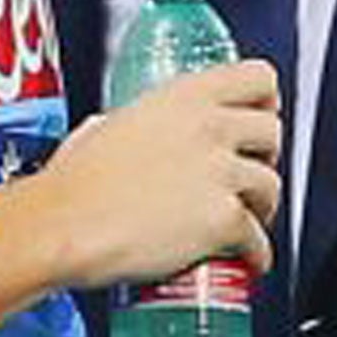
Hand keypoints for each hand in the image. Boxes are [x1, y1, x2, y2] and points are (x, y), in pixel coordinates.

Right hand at [35, 61, 281, 289]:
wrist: (64, 225)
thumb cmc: (73, 182)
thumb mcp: (104, 126)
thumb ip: (129, 123)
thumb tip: (123, 132)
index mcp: (183, 96)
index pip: (257, 77)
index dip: (265, 98)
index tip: (261, 112)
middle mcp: (210, 127)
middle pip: (272, 131)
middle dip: (265, 155)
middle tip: (249, 171)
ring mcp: (220, 173)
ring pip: (272, 185)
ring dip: (263, 205)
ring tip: (249, 218)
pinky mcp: (223, 220)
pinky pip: (259, 239)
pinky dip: (257, 253)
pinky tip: (248, 259)